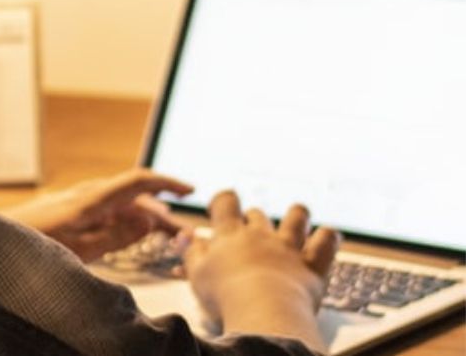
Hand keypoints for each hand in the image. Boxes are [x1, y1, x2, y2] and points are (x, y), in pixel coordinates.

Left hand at [6, 169, 193, 261]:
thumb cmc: (33, 245)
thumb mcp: (80, 249)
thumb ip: (115, 236)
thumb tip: (148, 220)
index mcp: (92, 199)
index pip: (138, 180)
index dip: (167, 182)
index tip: (191, 190)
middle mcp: (86, 194)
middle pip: (133, 195)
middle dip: (161, 210)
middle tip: (183, 233)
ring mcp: (77, 200)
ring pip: (120, 203)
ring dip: (144, 217)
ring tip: (164, 236)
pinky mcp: (69, 210)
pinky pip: (106, 210)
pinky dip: (125, 220)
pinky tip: (131, 233)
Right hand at [185, 190, 339, 348]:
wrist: (263, 312)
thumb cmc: (225, 296)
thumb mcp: (197, 274)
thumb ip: (190, 251)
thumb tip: (184, 234)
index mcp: (230, 234)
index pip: (227, 201)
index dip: (224, 200)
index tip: (220, 209)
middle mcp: (260, 235)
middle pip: (257, 214)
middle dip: (252, 219)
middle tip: (248, 234)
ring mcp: (289, 247)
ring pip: (296, 216)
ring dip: (295, 215)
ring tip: (293, 220)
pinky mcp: (312, 263)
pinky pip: (327, 239)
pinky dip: (328, 236)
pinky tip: (326, 237)